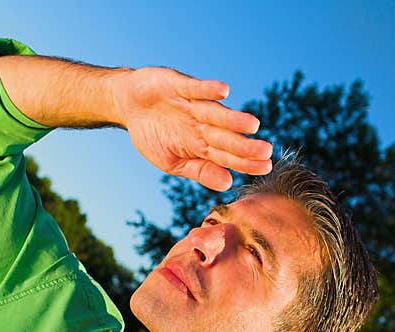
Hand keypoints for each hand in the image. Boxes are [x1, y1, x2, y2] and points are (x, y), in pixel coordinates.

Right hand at [111, 67, 272, 190]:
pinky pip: (196, 88)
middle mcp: (202, 124)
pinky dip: (208, 90)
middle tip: (266, 151)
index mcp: (201, 145)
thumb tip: (227, 184)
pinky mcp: (179, 85)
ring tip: (253, 125)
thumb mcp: (172, 162)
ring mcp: (192, 105)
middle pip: (226, 136)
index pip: (227, 155)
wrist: (127, 106)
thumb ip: (199, 171)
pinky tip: (224, 92)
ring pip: (215, 113)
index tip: (265, 167)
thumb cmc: (152, 136)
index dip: (245, 162)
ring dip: (233, 119)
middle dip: (244, 144)